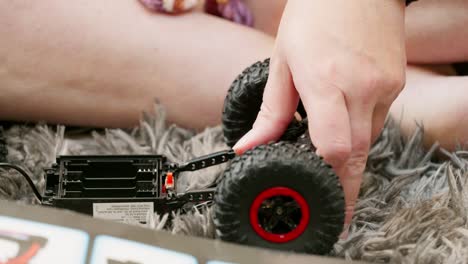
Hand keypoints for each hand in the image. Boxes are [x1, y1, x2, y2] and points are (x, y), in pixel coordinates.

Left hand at [233, 0, 406, 232]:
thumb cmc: (315, 15)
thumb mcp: (282, 62)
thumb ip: (270, 112)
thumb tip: (250, 146)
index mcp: (326, 82)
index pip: (333, 148)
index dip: (327, 181)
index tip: (321, 203)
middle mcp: (361, 89)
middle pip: (355, 156)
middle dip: (343, 187)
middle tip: (332, 207)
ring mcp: (384, 87)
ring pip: (367, 141)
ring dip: (348, 155)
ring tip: (328, 158)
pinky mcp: (396, 84)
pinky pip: (377, 121)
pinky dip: (359, 130)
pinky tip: (344, 121)